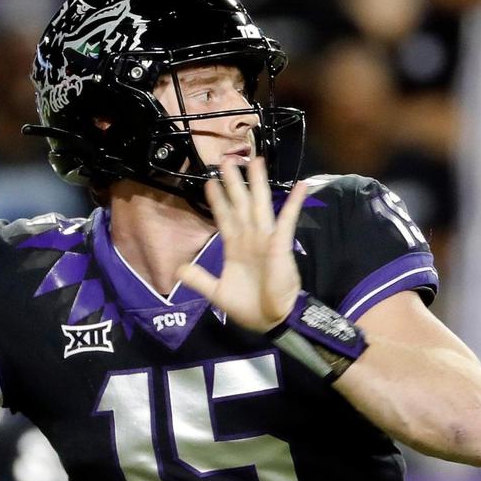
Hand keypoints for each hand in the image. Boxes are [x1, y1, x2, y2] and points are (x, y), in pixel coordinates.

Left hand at [177, 158, 307, 332]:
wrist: (268, 321)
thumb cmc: (247, 307)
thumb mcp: (216, 292)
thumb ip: (199, 279)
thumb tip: (178, 269)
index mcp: (235, 247)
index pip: (224, 217)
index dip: (217, 199)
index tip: (209, 181)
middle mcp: (250, 238)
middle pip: (241, 203)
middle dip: (234, 182)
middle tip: (227, 159)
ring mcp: (266, 239)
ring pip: (260, 204)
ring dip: (258, 183)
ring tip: (255, 160)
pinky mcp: (281, 245)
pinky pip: (288, 220)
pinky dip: (294, 203)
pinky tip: (302, 185)